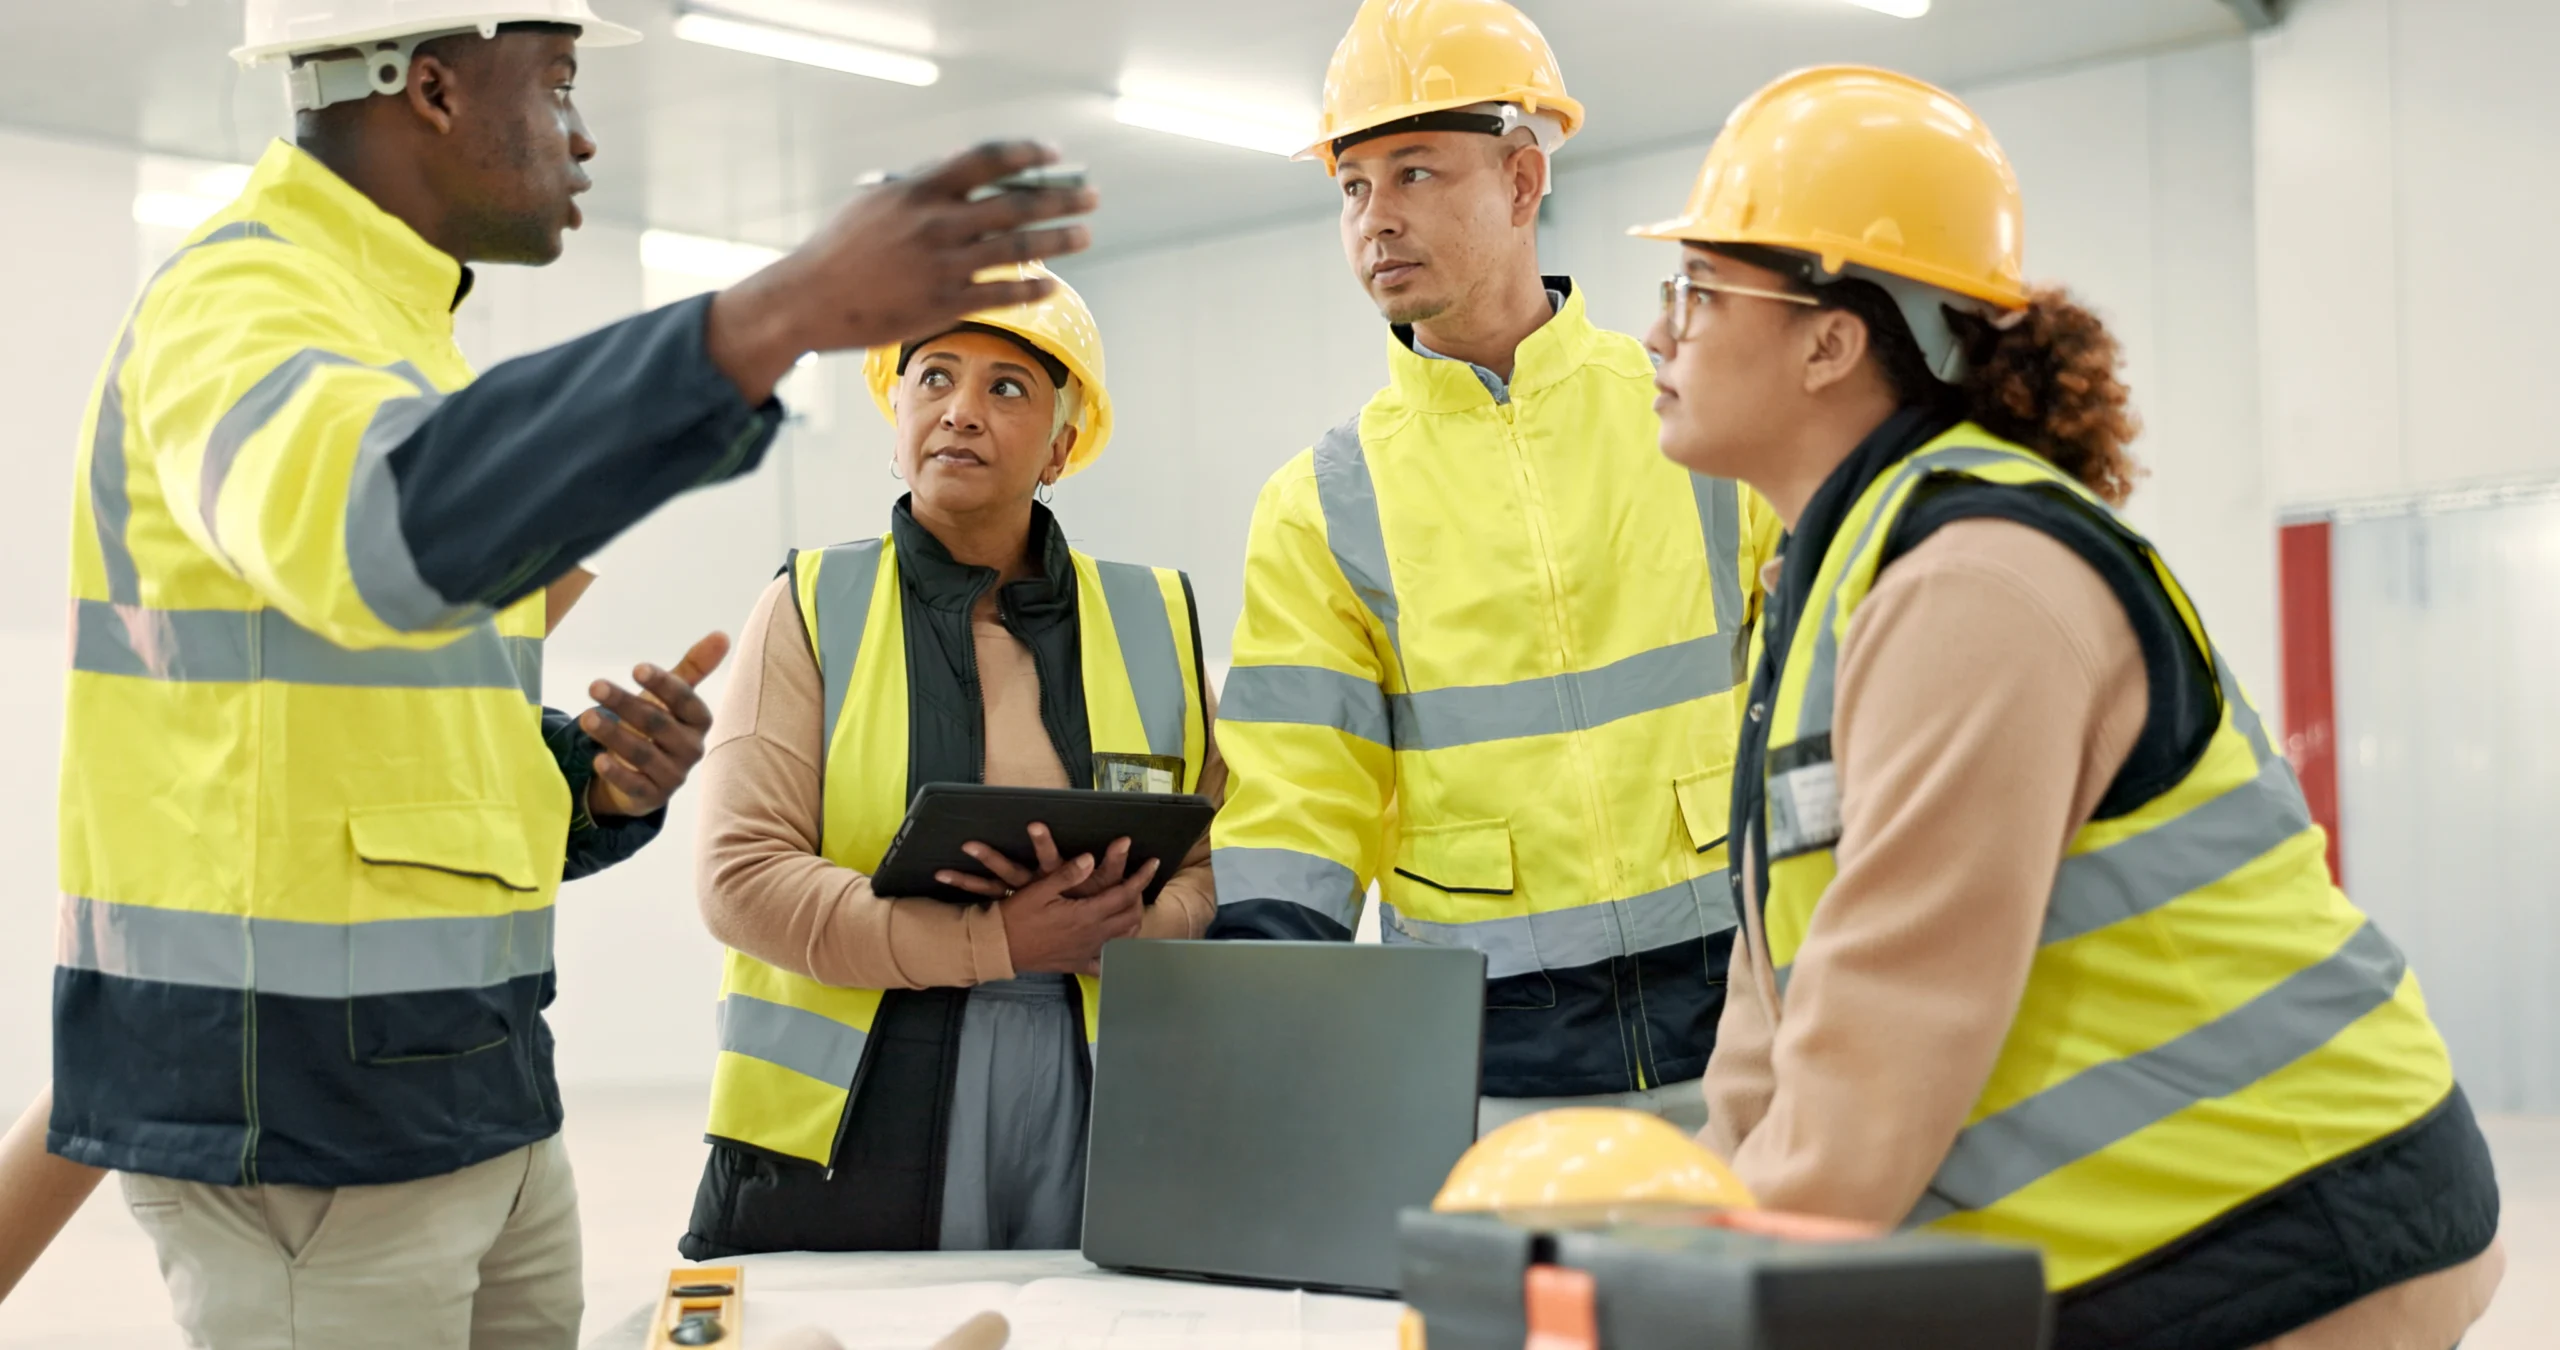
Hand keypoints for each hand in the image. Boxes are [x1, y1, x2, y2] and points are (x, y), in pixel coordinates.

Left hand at [580, 632, 727, 820]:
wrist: (646, 776)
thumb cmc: (659, 727)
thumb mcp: (672, 698)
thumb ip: (694, 668)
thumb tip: (722, 635)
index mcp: (699, 721)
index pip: (686, 701)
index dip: (664, 685)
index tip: (636, 669)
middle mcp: (691, 749)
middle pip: (659, 724)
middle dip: (626, 704)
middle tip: (595, 685)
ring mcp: (673, 775)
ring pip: (643, 754)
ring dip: (614, 734)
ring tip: (586, 717)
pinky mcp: (652, 797)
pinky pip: (635, 785)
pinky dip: (617, 773)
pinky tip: (597, 759)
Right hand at [706, 140, 1100, 404]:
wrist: (807, 298)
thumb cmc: (840, 249)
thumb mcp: (876, 203)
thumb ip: (920, 187)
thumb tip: (962, 172)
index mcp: (919, 189)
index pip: (986, 160)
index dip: (1026, 153)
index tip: (1055, 153)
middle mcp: (935, 222)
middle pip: (1015, 204)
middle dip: (1060, 197)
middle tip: (1091, 194)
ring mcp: (942, 264)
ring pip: (1016, 248)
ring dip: (1058, 240)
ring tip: (1084, 234)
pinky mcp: (942, 303)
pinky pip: (1001, 294)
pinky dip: (1032, 288)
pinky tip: (1053, 285)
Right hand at [939, 823, 1157, 975]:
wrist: (999, 948)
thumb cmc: (1016, 916)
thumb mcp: (1039, 890)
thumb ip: (1067, 874)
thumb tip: (1091, 858)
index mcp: (1086, 914)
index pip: (1124, 894)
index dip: (1141, 877)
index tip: (1153, 863)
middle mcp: (1092, 935)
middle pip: (1130, 917)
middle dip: (1139, 898)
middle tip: (1137, 882)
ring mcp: (1086, 952)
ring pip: (1123, 939)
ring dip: (1132, 921)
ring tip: (1130, 906)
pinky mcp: (1076, 964)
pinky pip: (1104, 965)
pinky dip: (1116, 956)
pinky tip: (1118, 949)